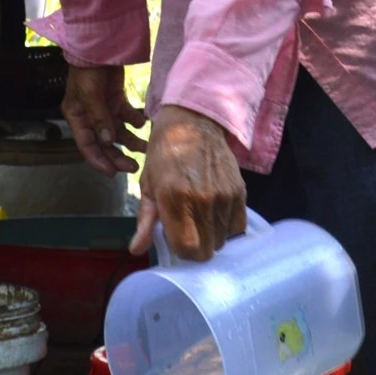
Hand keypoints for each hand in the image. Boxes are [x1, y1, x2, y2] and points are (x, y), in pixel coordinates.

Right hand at [61, 64, 145, 176]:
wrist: (100, 45)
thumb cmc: (88, 69)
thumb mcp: (90, 93)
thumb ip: (99, 118)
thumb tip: (108, 141)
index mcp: (76, 117)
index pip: (87, 146)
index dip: (99, 161)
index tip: (114, 173)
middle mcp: (89, 116)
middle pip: (104, 143)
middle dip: (118, 156)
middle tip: (134, 166)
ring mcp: (104, 109)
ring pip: (117, 132)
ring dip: (130, 141)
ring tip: (145, 147)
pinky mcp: (117, 100)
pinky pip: (127, 116)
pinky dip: (135, 121)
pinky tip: (143, 122)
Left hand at [133, 106, 246, 261]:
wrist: (193, 123)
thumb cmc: (164, 155)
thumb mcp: (147, 185)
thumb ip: (145, 221)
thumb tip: (135, 250)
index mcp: (175, 198)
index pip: (187, 249)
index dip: (180, 251)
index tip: (175, 240)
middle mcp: (203, 200)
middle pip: (207, 251)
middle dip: (195, 248)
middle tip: (187, 231)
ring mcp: (225, 196)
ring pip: (222, 241)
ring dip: (211, 236)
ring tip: (199, 217)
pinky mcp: (240, 191)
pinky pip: (238, 227)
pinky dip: (226, 227)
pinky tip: (214, 214)